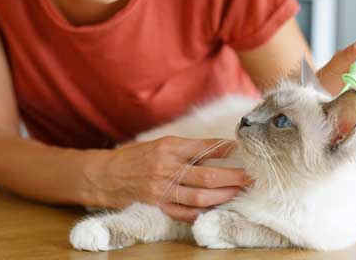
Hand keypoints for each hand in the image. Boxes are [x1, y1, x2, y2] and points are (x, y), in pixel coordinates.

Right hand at [88, 136, 250, 222]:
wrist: (103, 175)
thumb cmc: (134, 157)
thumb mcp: (159, 144)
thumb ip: (185, 148)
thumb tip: (216, 149)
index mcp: (169, 147)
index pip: (204, 147)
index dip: (226, 149)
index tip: (243, 150)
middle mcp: (166, 167)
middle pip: (208, 175)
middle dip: (233, 177)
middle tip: (251, 177)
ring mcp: (162, 189)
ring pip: (200, 196)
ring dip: (223, 196)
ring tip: (238, 193)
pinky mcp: (157, 205)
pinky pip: (184, 212)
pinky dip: (202, 212)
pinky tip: (216, 209)